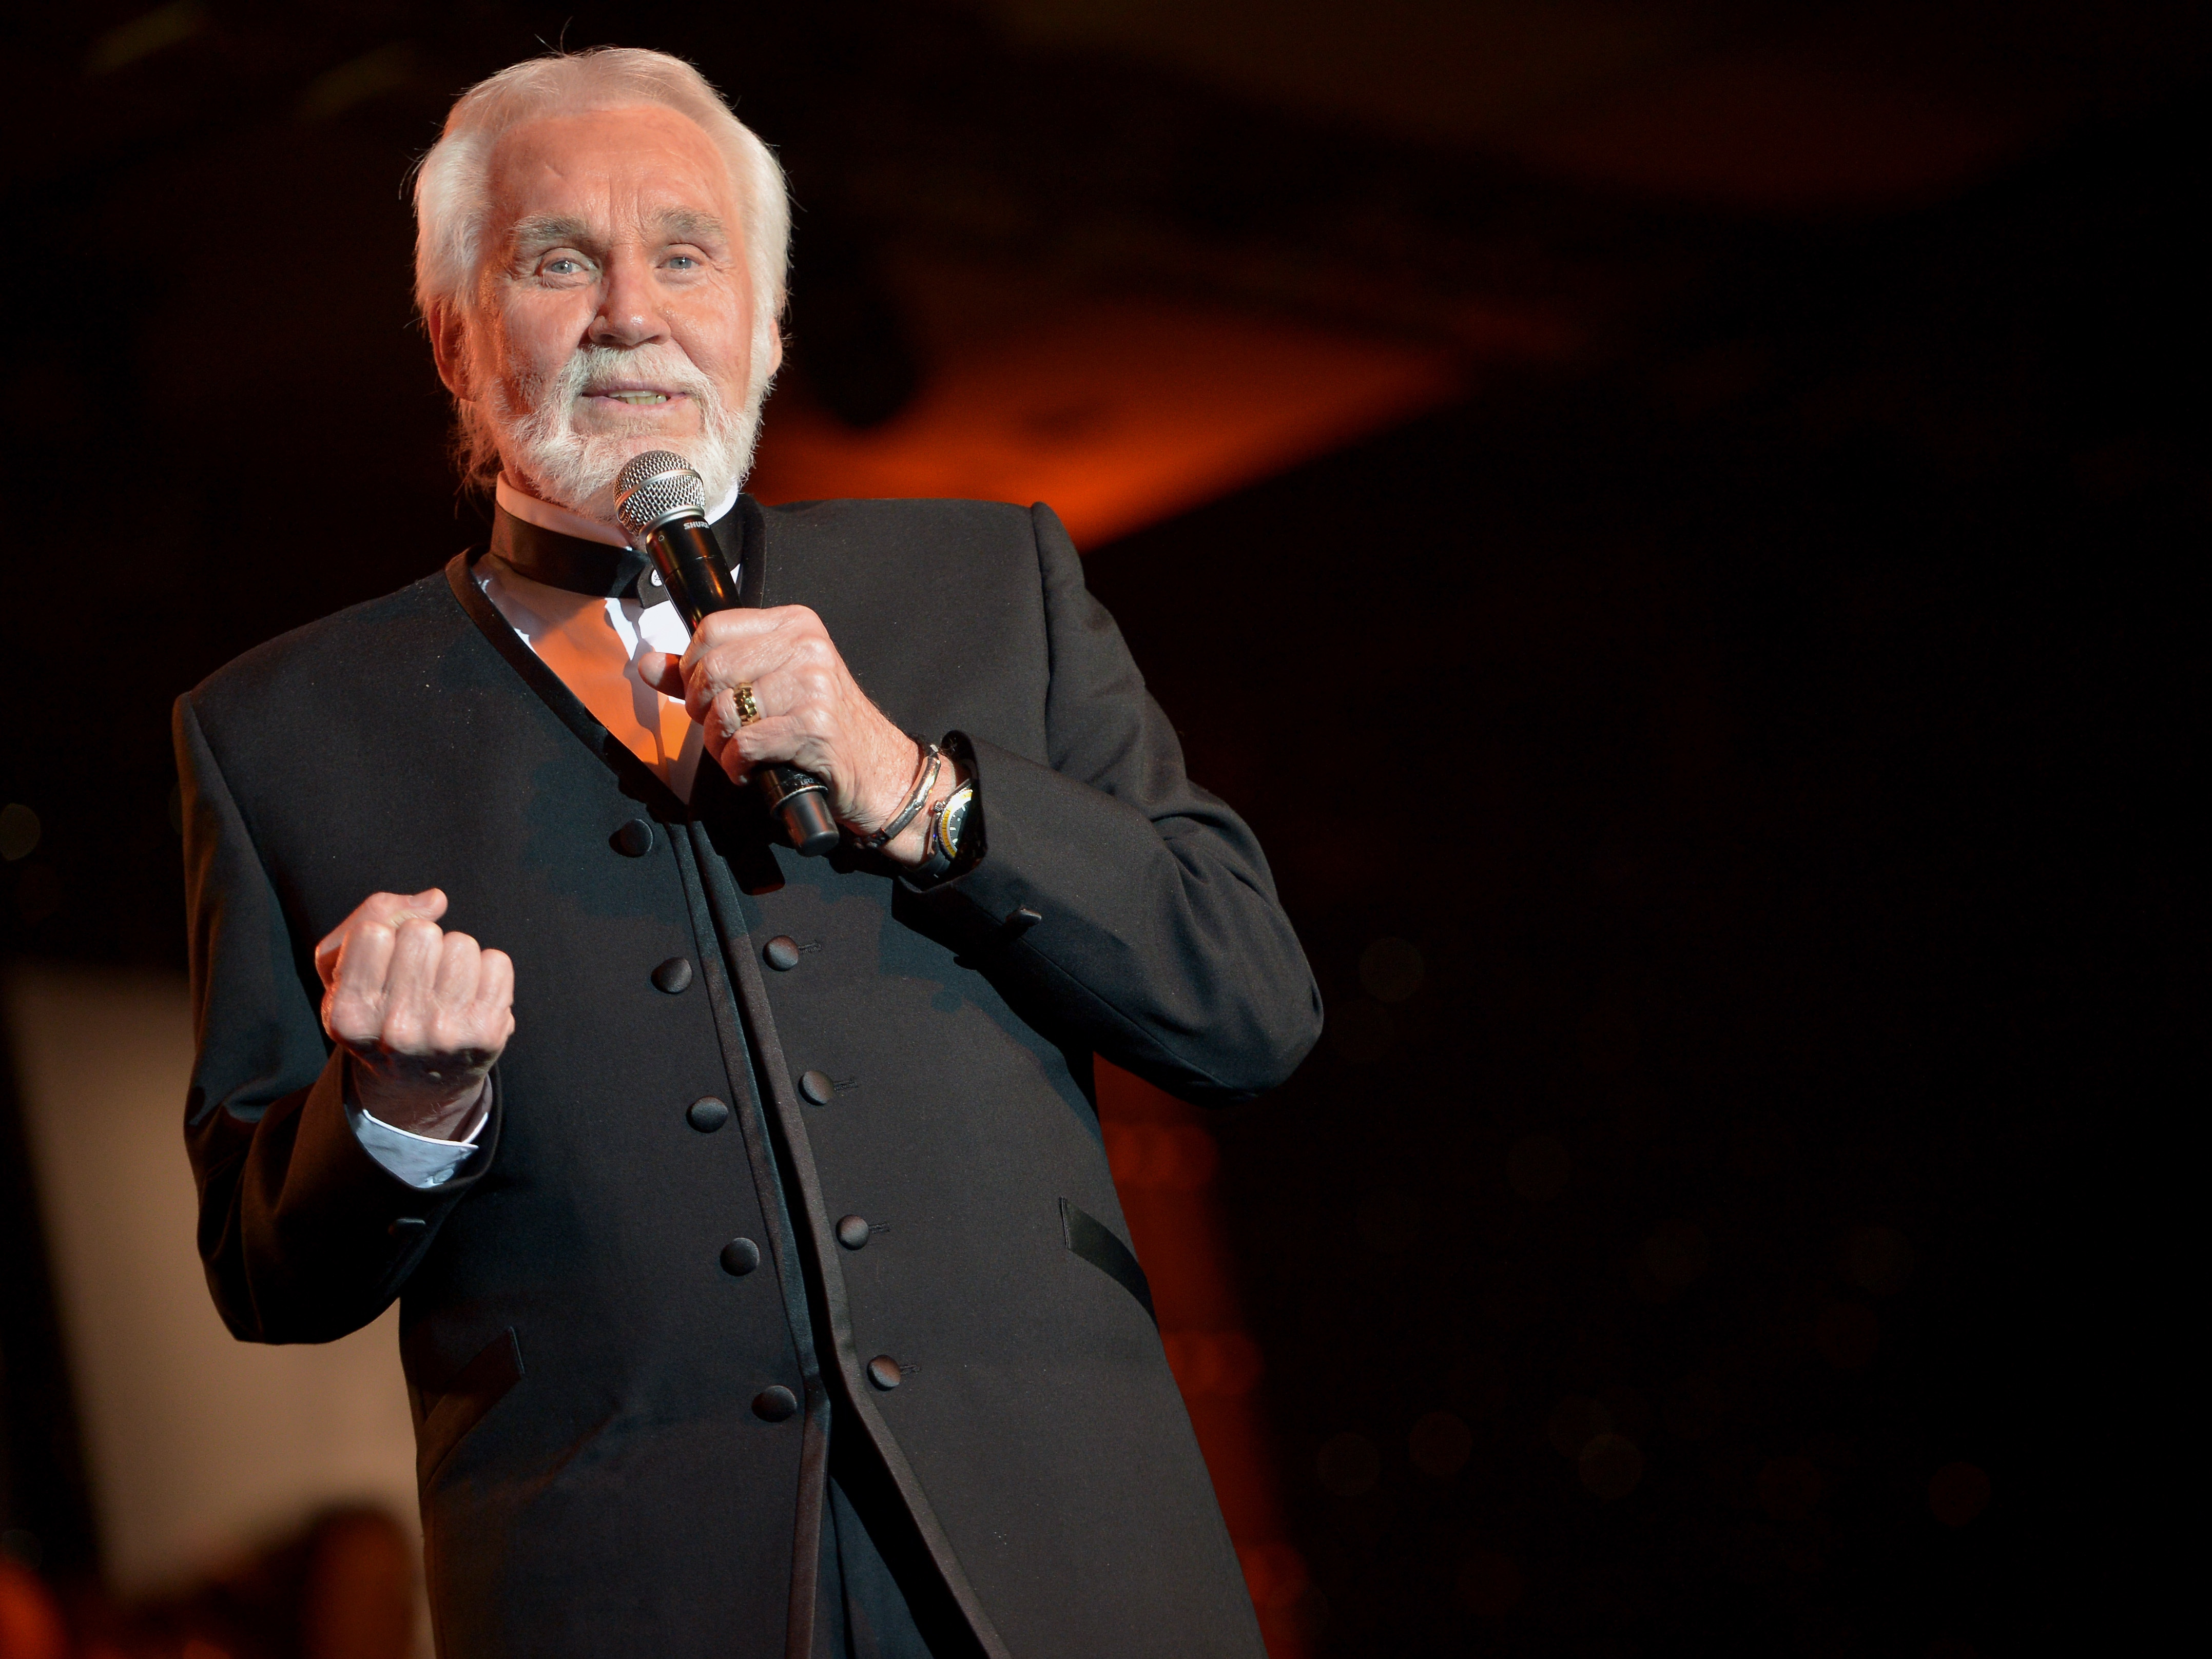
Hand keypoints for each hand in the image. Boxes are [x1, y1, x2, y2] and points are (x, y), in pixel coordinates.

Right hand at [314, 888, 514, 1138]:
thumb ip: (371, 918)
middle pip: (421, 933)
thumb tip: (437, 899)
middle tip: (416, 978)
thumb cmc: (376, 1013)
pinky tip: (469, 997)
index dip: (383, 936)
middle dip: (421, 943)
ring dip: (454, 955)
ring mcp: (445, 1034)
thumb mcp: (343, 972)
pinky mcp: (487, 1033)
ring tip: (442, 989)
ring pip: (462, 943)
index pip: (373, 932)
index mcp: (349, 1015)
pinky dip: (486, 970)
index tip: (383, 965)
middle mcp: (396, 1029)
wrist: (418, 1083)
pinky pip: (498, 961)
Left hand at [639, 607, 961, 864]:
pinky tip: (751, 770)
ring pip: (725, 710)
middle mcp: (807, 646)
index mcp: (795, 623)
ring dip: (720, 745)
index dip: (693, 668)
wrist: (879, 769)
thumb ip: (707, 674)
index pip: (712, 628)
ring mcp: (814, 684)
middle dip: (703, 711)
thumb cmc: (822, 727)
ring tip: (739, 753)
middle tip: (723, 731)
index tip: (706, 695)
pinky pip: (745, 744)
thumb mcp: (768, 687)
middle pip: (713, 670)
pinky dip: (737, 766)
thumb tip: (648, 665)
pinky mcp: (815, 726)